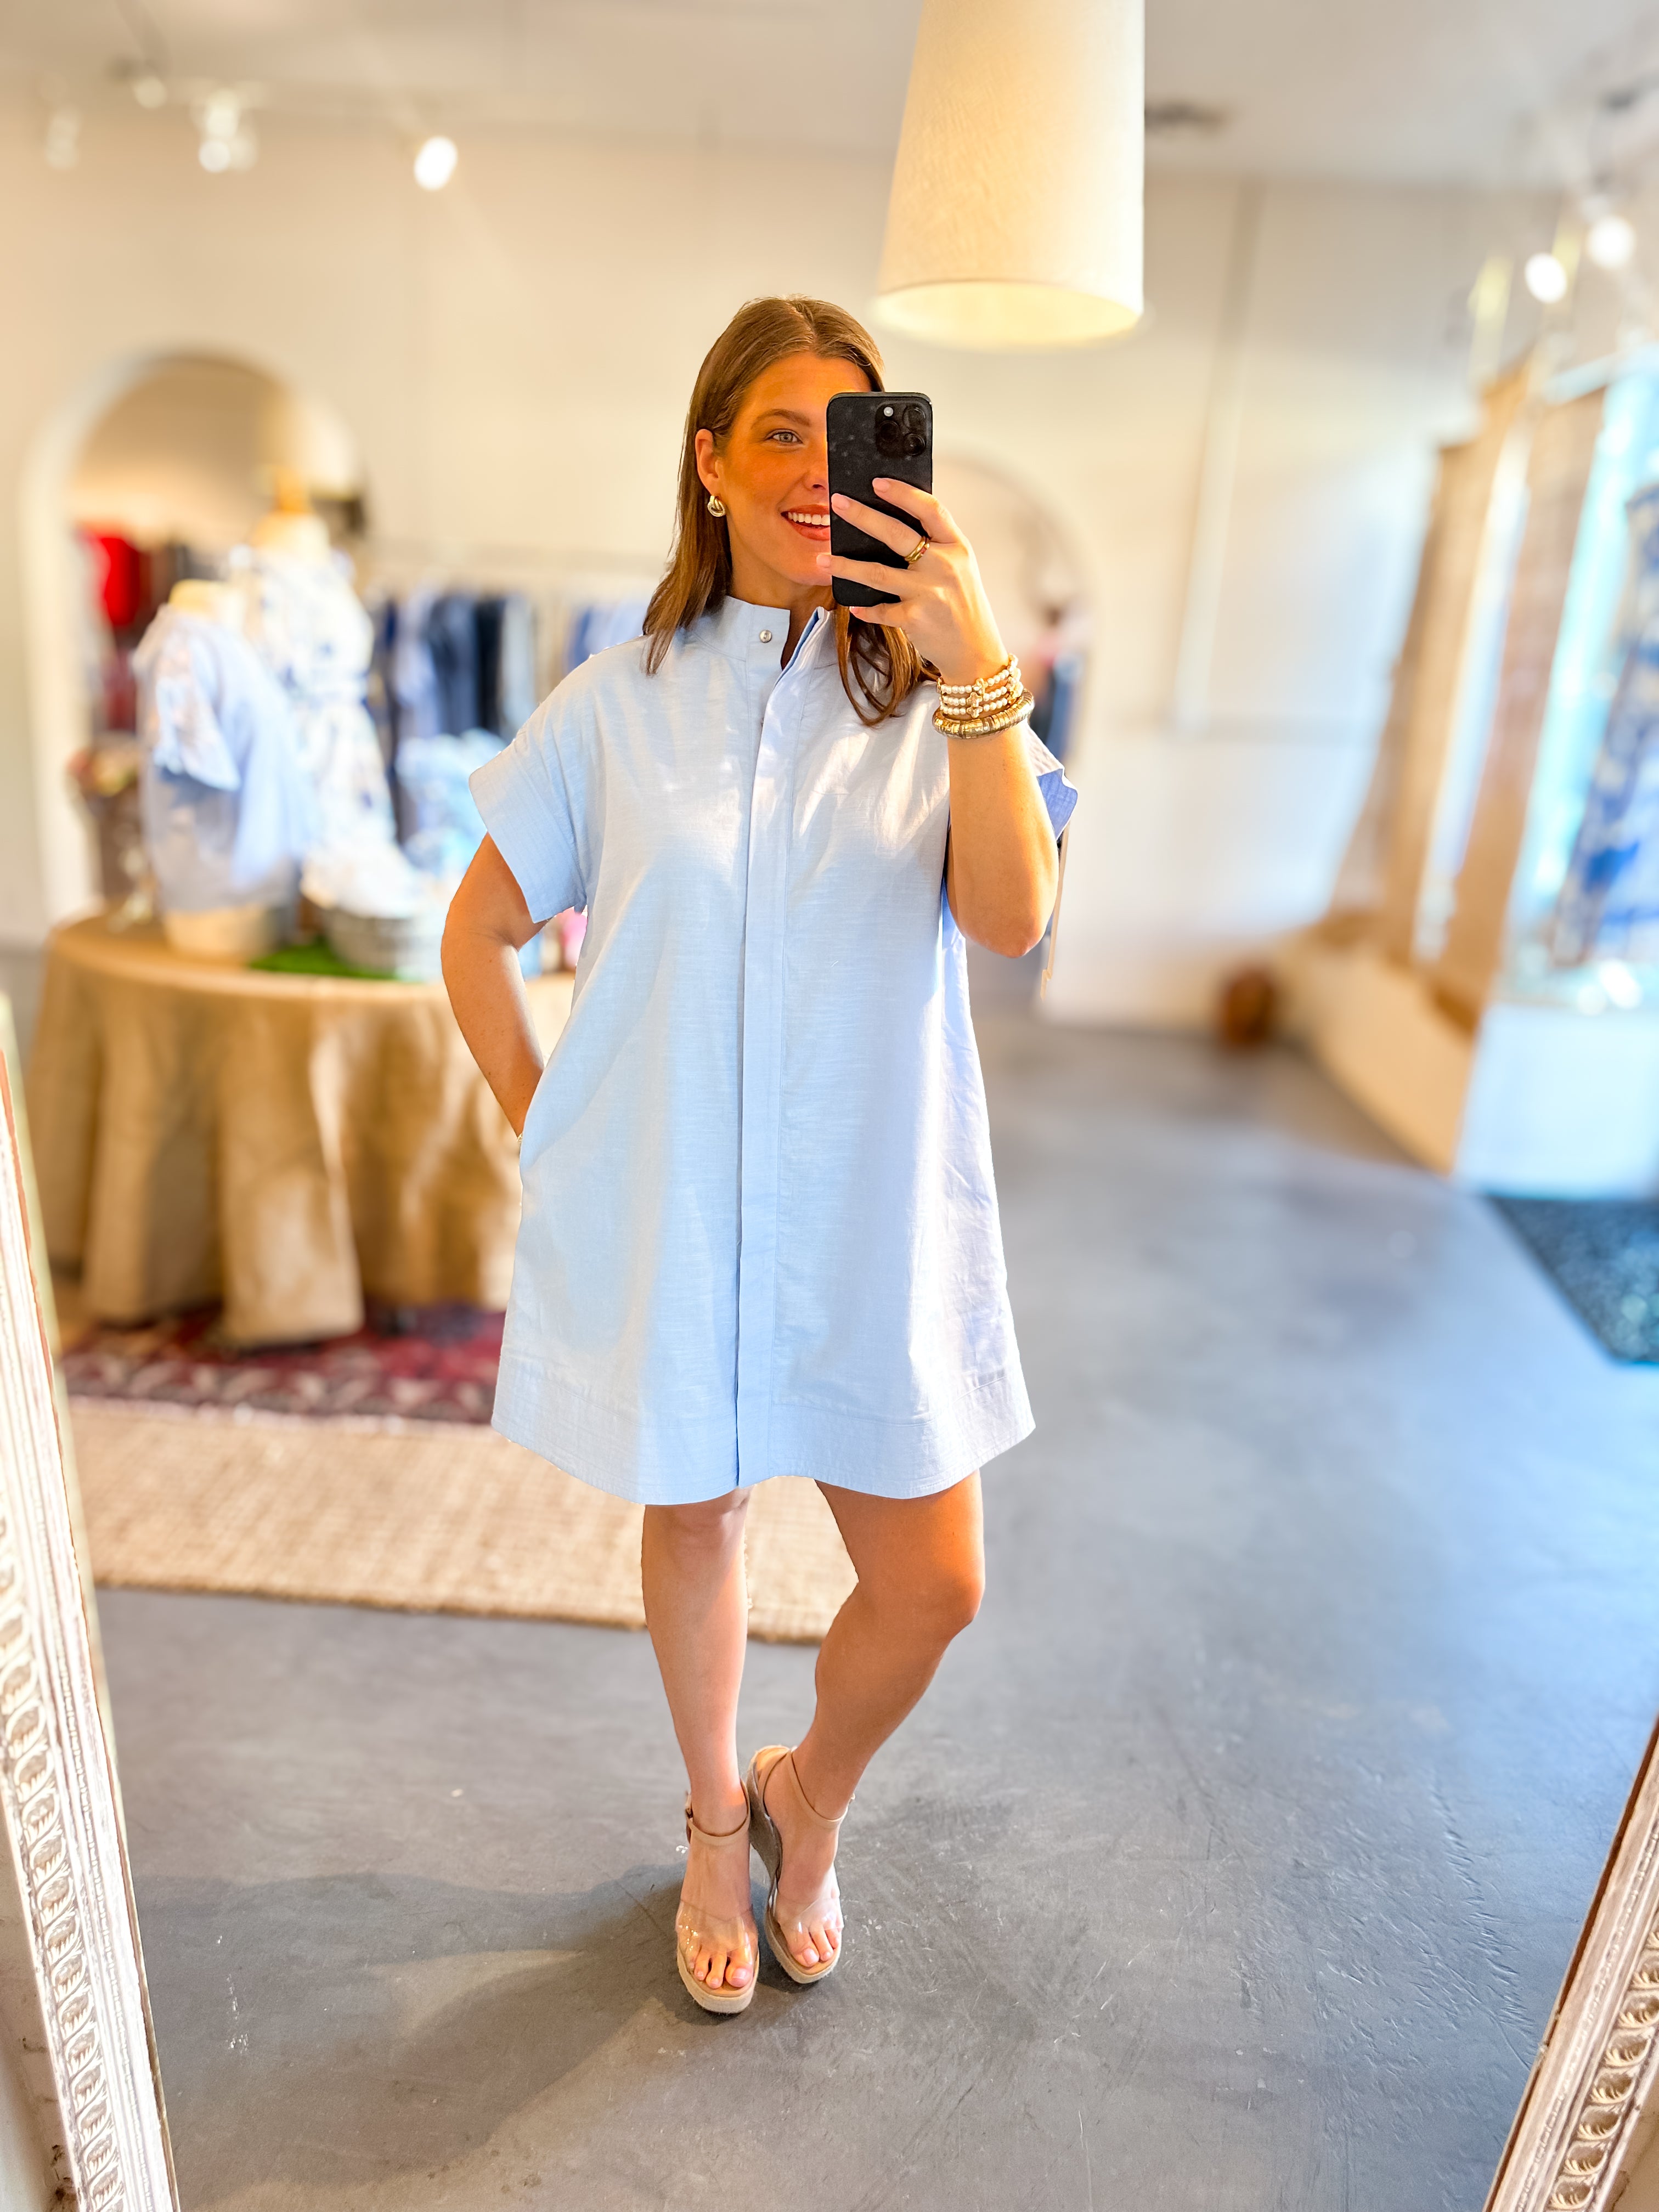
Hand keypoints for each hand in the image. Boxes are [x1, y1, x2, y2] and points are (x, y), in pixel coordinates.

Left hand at [818, 480, 1008, 686]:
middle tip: (837, 503)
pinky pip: (880, 610)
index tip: (877, 482)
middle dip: (863, 515)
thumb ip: (937, 547)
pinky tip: (853, 606)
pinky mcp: (914, 618)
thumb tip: (895, 525)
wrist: (975, 652)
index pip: (929, 509)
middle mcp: (943, 566)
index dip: (902, 493)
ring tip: (823, 558)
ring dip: (846, 565)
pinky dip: (865, 609)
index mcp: (957, 547)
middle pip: (896, 533)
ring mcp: (928, 592)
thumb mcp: (961, 569)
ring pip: (877, 572)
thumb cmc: (964, 608)